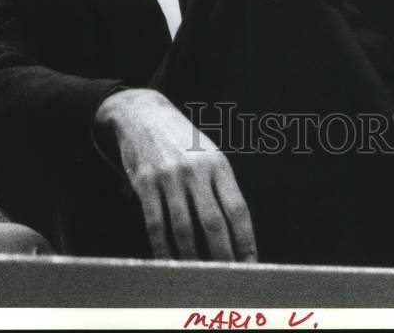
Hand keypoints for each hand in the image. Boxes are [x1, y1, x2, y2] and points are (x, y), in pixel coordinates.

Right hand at [94, 88, 256, 260]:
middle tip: (228, 280)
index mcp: (218, 164)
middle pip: (214, 224)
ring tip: (199, 277)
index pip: (237, 209)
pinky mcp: (145, 183)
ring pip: (184, 230)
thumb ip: (220, 187)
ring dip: (192, 259)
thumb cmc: (182, 140)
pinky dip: (162, 249)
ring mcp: (169, 177)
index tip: (251, 264)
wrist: (142, 114)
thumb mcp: (208, 153)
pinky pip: (155, 224)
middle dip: (223, 257)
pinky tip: (169, 262)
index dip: (246, 240)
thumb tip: (234, 232)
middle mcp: (196, 170)